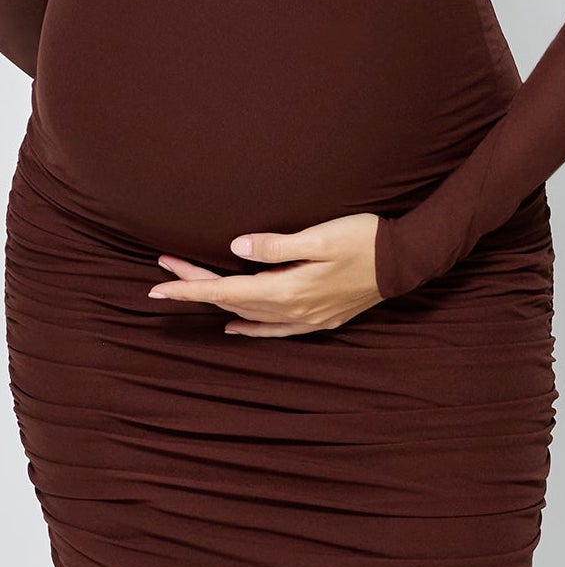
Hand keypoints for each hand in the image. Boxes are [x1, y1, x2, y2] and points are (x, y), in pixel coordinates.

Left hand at [149, 216, 381, 338]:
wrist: (405, 261)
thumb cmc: (364, 240)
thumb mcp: (319, 236)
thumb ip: (276, 245)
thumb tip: (236, 249)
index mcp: (288, 289)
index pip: (226, 290)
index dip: (189, 289)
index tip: (156, 287)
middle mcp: (293, 311)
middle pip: (232, 301)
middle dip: (196, 286)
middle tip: (166, 266)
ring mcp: (307, 319)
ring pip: (249, 315)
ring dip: (218, 302)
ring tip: (191, 287)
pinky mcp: (320, 319)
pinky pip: (273, 330)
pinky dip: (249, 327)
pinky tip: (234, 325)